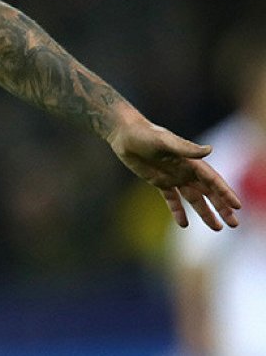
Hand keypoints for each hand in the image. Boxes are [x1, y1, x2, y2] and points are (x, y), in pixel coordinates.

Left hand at [109, 122, 241, 230]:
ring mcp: (173, 177)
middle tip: (234, 223)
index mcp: (191, 161)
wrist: (125, 134)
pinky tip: (183, 224)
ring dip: (205, 212)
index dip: (225, 193)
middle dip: (221, 207)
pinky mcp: (159, 182)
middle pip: (208, 192)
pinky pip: (172, 199)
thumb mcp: (164, 141)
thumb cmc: (145, 134)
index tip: (237, 206)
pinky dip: (178, 211)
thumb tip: (210, 150)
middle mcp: (186, 170)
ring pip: (194, 198)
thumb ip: (186, 148)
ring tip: (217, 228)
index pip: (212, 180)